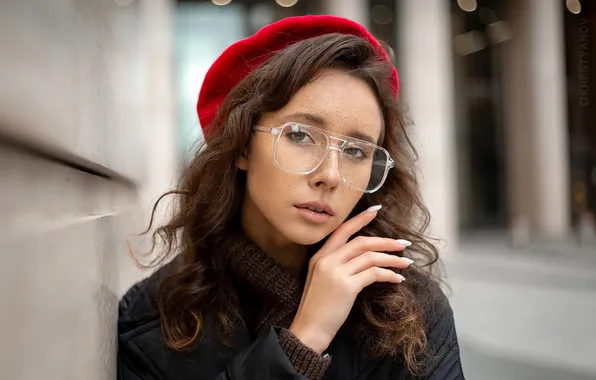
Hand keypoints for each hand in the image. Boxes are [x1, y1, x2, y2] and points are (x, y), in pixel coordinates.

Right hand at [288, 205, 412, 353]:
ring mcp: (336, 272)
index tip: (376, 210)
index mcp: (319, 256)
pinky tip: (397, 279)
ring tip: (406, 263)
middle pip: (362, 242)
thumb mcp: (321, 280)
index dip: (360, 219)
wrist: (309, 328)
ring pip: (371, 256)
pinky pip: (374, 274)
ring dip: (392, 259)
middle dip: (386, 241)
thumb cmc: (317, 308)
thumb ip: (336, 265)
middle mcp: (327, 260)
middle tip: (403, 244)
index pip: (342, 230)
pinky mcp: (347, 286)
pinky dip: (389, 275)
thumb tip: (363, 258)